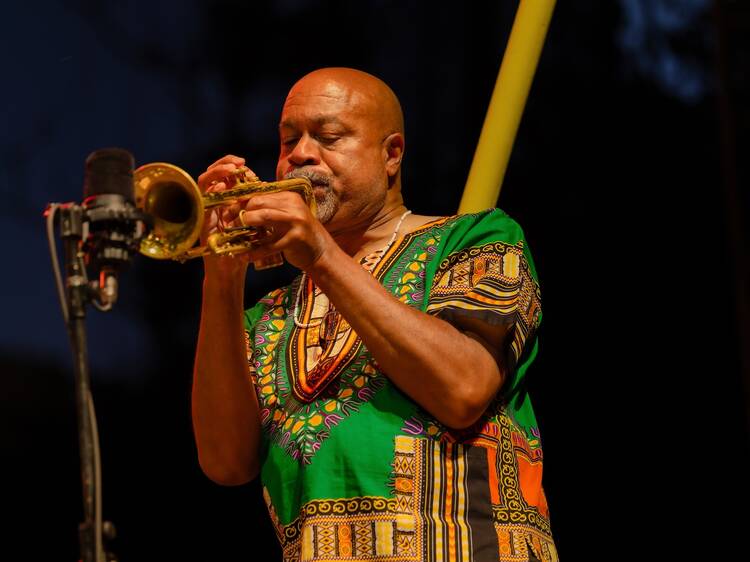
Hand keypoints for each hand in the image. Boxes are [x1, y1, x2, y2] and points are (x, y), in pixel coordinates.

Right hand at [196, 154, 255, 277]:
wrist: (229, 271)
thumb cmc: (241, 248)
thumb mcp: (250, 223)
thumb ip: (251, 207)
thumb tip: (262, 186)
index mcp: (223, 201)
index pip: (223, 176)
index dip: (232, 167)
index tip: (246, 166)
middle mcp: (211, 203)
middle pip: (211, 174)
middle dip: (224, 164)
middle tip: (239, 162)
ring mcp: (204, 211)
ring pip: (203, 182)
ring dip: (217, 173)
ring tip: (232, 170)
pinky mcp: (201, 220)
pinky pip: (201, 200)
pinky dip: (212, 191)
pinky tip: (223, 188)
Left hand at [236, 190, 333, 270]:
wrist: (322, 253)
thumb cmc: (299, 236)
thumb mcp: (286, 218)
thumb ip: (269, 210)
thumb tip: (240, 208)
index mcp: (289, 197)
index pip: (259, 195)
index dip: (240, 203)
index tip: (227, 213)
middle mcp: (293, 205)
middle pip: (259, 203)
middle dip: (240, 214)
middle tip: (228, 226)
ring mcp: (296, 221)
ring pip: (264, 217)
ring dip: (246, 227)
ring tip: (235, 238)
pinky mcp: (296, 238)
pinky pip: (270, 244)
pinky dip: (255, 251)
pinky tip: (245, 257)